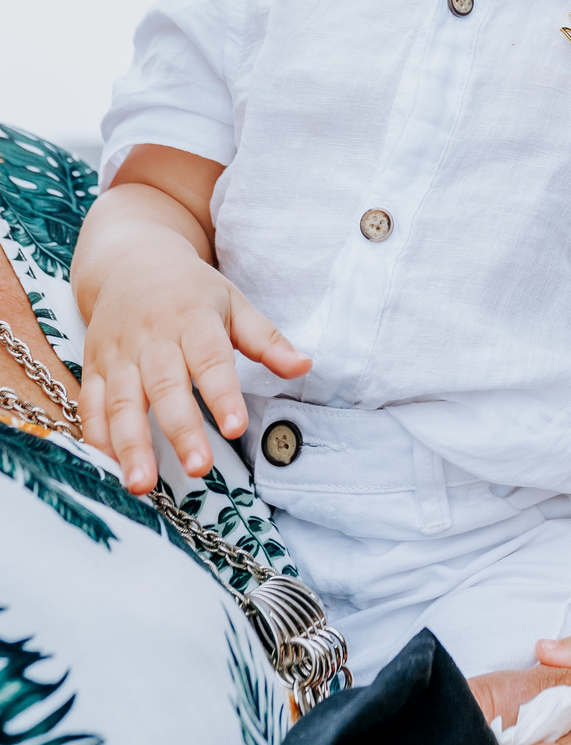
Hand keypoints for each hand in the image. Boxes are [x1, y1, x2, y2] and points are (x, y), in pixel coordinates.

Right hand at [79, 240, 309, 493]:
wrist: (131, 260)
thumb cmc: (191, 290)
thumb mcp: (233, 302)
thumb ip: (265, 339)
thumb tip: (304, 366)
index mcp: (193, 319)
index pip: (211, 359)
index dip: (223, 394)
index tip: (238, 428)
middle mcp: (153, 338)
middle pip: (166, 386)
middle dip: (181, 429)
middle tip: (199, 467)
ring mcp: (119, 354)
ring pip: (122, 402)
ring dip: (130, 444)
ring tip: (141, 484)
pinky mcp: (94, 367)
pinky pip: (91, 405)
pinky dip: (97, 437)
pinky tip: (109, 467)